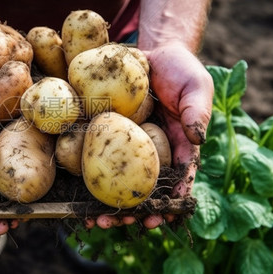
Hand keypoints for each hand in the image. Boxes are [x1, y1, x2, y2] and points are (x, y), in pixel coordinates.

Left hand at [86, 42, 212, 229]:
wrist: (150, 51)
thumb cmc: (179, 69)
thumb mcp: (196, 86)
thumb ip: (198, 111)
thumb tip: (196, 138)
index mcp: (177, 146)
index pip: (177, 179)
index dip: (169, 201)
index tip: (160, 217)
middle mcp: (151, 151)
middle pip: (144, 188)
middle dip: (133, 210)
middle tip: (120, 222)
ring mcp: (126, 144)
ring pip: (118, 180)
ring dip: (107, 203)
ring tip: (94, 221)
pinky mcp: (104, 133)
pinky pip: (95, 155)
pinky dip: (87, 176)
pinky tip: (74, 194)